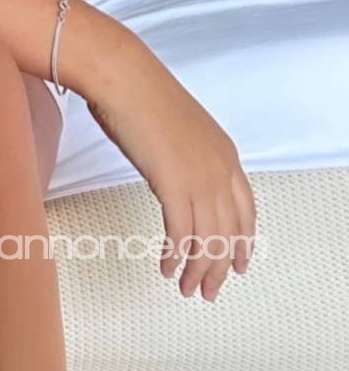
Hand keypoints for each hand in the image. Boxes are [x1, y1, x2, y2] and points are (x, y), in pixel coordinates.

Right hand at [81, 44, 257, 300]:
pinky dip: (176, 256)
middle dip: (220, 267)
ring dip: (197, 270)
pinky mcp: (174, 185)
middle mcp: (220, 170)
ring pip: (207, 239)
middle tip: (208, 292)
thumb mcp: (180, 131)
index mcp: (226, 155)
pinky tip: (167, 268)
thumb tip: (180, 180)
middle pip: (229, 232)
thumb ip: (190, 158)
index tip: (237, 265)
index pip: (245, 210)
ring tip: (186, 288)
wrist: (124, 78)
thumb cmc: (141, 97)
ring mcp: (199, 178)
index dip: (242, 242)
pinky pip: (181, 234)